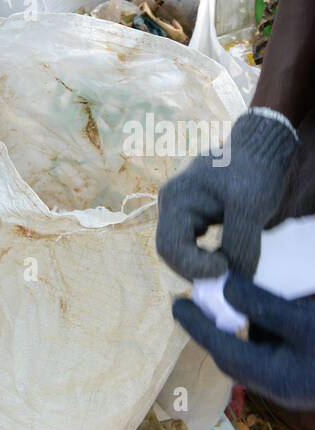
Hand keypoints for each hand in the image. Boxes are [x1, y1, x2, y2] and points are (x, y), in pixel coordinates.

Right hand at [156, 109, 298, 280]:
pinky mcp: (194, 217)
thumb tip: (231, 280)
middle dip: (198, 269)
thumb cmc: (251, 172)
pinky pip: (194, 245)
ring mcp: (180, 211)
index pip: (171, 247)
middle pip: (172, 252)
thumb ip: (238, 246)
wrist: (258, 150)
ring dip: (204, 264)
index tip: (227, 270)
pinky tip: (229, 255)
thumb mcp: (249, 208)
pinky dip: (209, 256)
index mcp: (176, 200)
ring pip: (183, 251)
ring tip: (231, 263)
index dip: (195, 268)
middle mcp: (171, 206)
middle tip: (229, 274)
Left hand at [173, 276, 314, 410]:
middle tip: (197, 300)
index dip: (198, 327)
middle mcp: (276, 386)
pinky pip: (268, 351)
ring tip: (227, 297)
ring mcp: (288, 382)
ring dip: (235, 329)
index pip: (223, 352)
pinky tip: (259, 308)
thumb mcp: (301, 320)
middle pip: (232, 357)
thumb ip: (262, 305)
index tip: (178, 305)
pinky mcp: (298, 373)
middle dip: (213, 328)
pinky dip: (257, 330)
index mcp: (272, 378)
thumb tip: (224, 287)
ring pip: (250, 354)